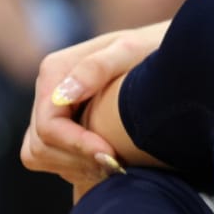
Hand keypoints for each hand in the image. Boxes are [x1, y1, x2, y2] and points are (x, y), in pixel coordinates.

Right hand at [19, 21, 167, 187]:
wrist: (174, 52)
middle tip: (119, 165)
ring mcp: (55, 110)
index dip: (76, 146)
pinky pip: (56, 159)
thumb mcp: (131, 50)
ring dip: (77, 167)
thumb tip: (64, 94)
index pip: (48, 125)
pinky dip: (79, 167)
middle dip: (77, 159)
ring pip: (42, 156)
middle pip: (40, 146)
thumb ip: (97, 68)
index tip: (112, 155)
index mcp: (56, 70)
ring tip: (116, 165)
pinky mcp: (67, 126)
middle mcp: (49, 91)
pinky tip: (112, 165)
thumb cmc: (155, 47)